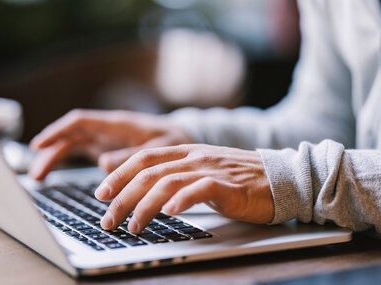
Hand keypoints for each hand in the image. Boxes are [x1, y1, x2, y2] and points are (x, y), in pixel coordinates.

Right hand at [30, 109, 191, 179]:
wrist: (183, 139)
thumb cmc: (173, 141)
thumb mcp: (160, 149)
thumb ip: (131, 156)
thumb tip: (103, 163)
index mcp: (117, 123)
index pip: (81, 121)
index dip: (58, 130)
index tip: (40, 143)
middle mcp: (106, 129)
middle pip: (70, 135)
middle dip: (50, 149)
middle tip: (36, 172)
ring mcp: (104, 139)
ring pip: (71, 145)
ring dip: (53, 158)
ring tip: (39, 178)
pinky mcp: (105, 149)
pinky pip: (79, 152)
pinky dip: (64, 161)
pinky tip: (52, 174)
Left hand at [95, 144, 273, 233]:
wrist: (280, 177)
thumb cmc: (239, 179)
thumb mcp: (201, 171)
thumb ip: (175, 176)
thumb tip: (144, 192)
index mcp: (184, 151)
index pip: (142, 158)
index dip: (118, 174)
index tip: (101, 194)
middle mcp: (193, 156)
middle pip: (148, 173)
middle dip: (122, 197)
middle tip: (108, 219)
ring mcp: (209, 168)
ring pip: (167, 182)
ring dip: (144, 206)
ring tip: (133, 226)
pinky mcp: (227, 184)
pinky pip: (199, 189)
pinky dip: (181, 201)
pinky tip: (169, 214)